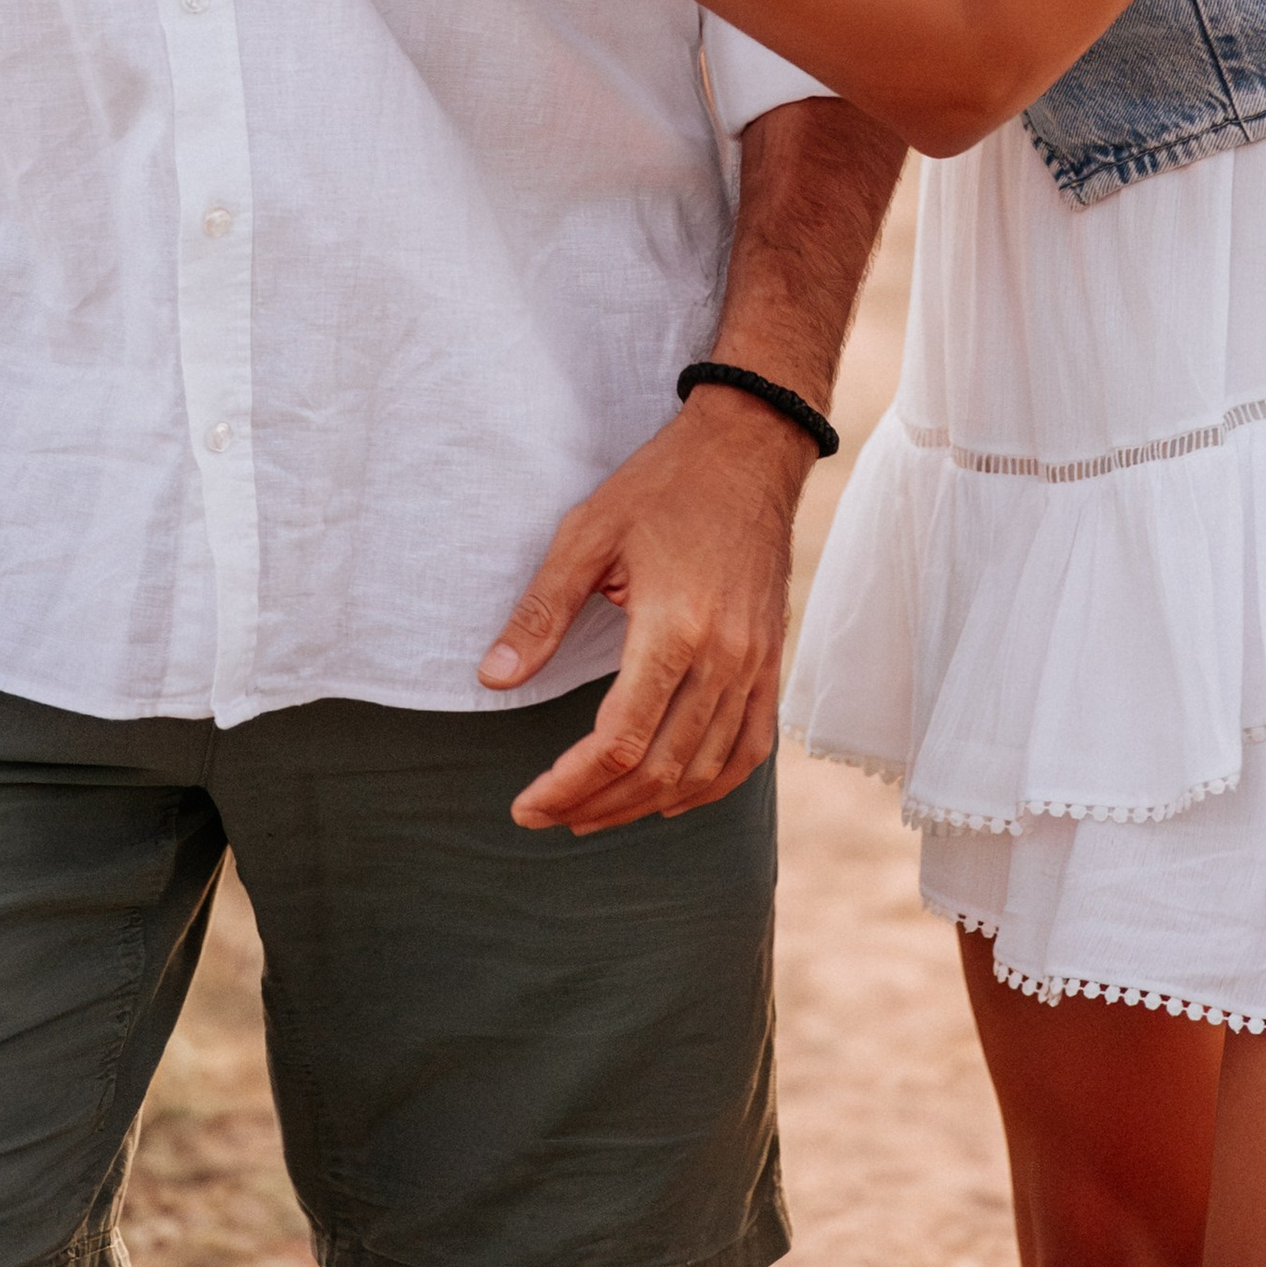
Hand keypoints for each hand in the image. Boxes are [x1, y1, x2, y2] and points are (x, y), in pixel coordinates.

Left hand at [481, 388, 814, 836]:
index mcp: (674, 628)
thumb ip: (541, 612)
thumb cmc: (663, 485)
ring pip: (703, 769)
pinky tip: (671, 797)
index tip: (526, 805)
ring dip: (645, 805)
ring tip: (593, 814)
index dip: (567, 784)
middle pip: (658, 769)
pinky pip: (750, 749)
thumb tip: (493, 678)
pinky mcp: (771, 661)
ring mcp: (756, 665)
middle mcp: (724, 658)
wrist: (748, 450)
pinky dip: (710, 787)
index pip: (618, 741)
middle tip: (547, 816)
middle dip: (596, 804)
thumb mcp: (587, 532)